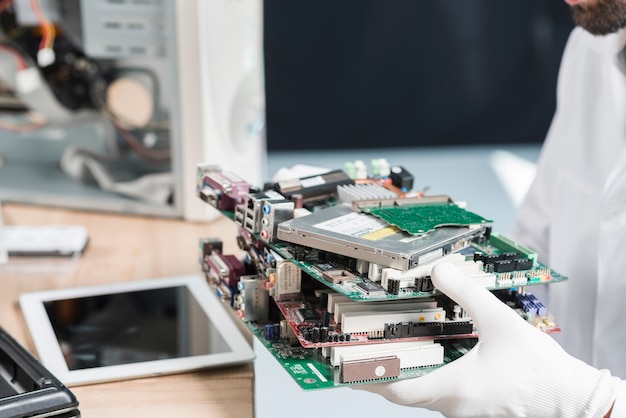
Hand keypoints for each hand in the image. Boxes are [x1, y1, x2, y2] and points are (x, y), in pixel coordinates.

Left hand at [354, 263, 620, 416]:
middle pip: (403, 393)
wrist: (572, 401)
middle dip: (378, 374)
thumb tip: (440, 269)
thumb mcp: (501, 322)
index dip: (367, 377)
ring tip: (386, 352)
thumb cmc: (541, 372)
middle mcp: (453, 405)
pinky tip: (427, 359)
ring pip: (421, 395)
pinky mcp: (473, 408)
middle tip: (358, 354)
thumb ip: (467, 292)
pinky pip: (439, 396)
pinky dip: (425, 378)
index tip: (344, 366)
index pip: (397, 388)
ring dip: (402, 375)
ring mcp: (463, 410)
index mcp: (455, 388)